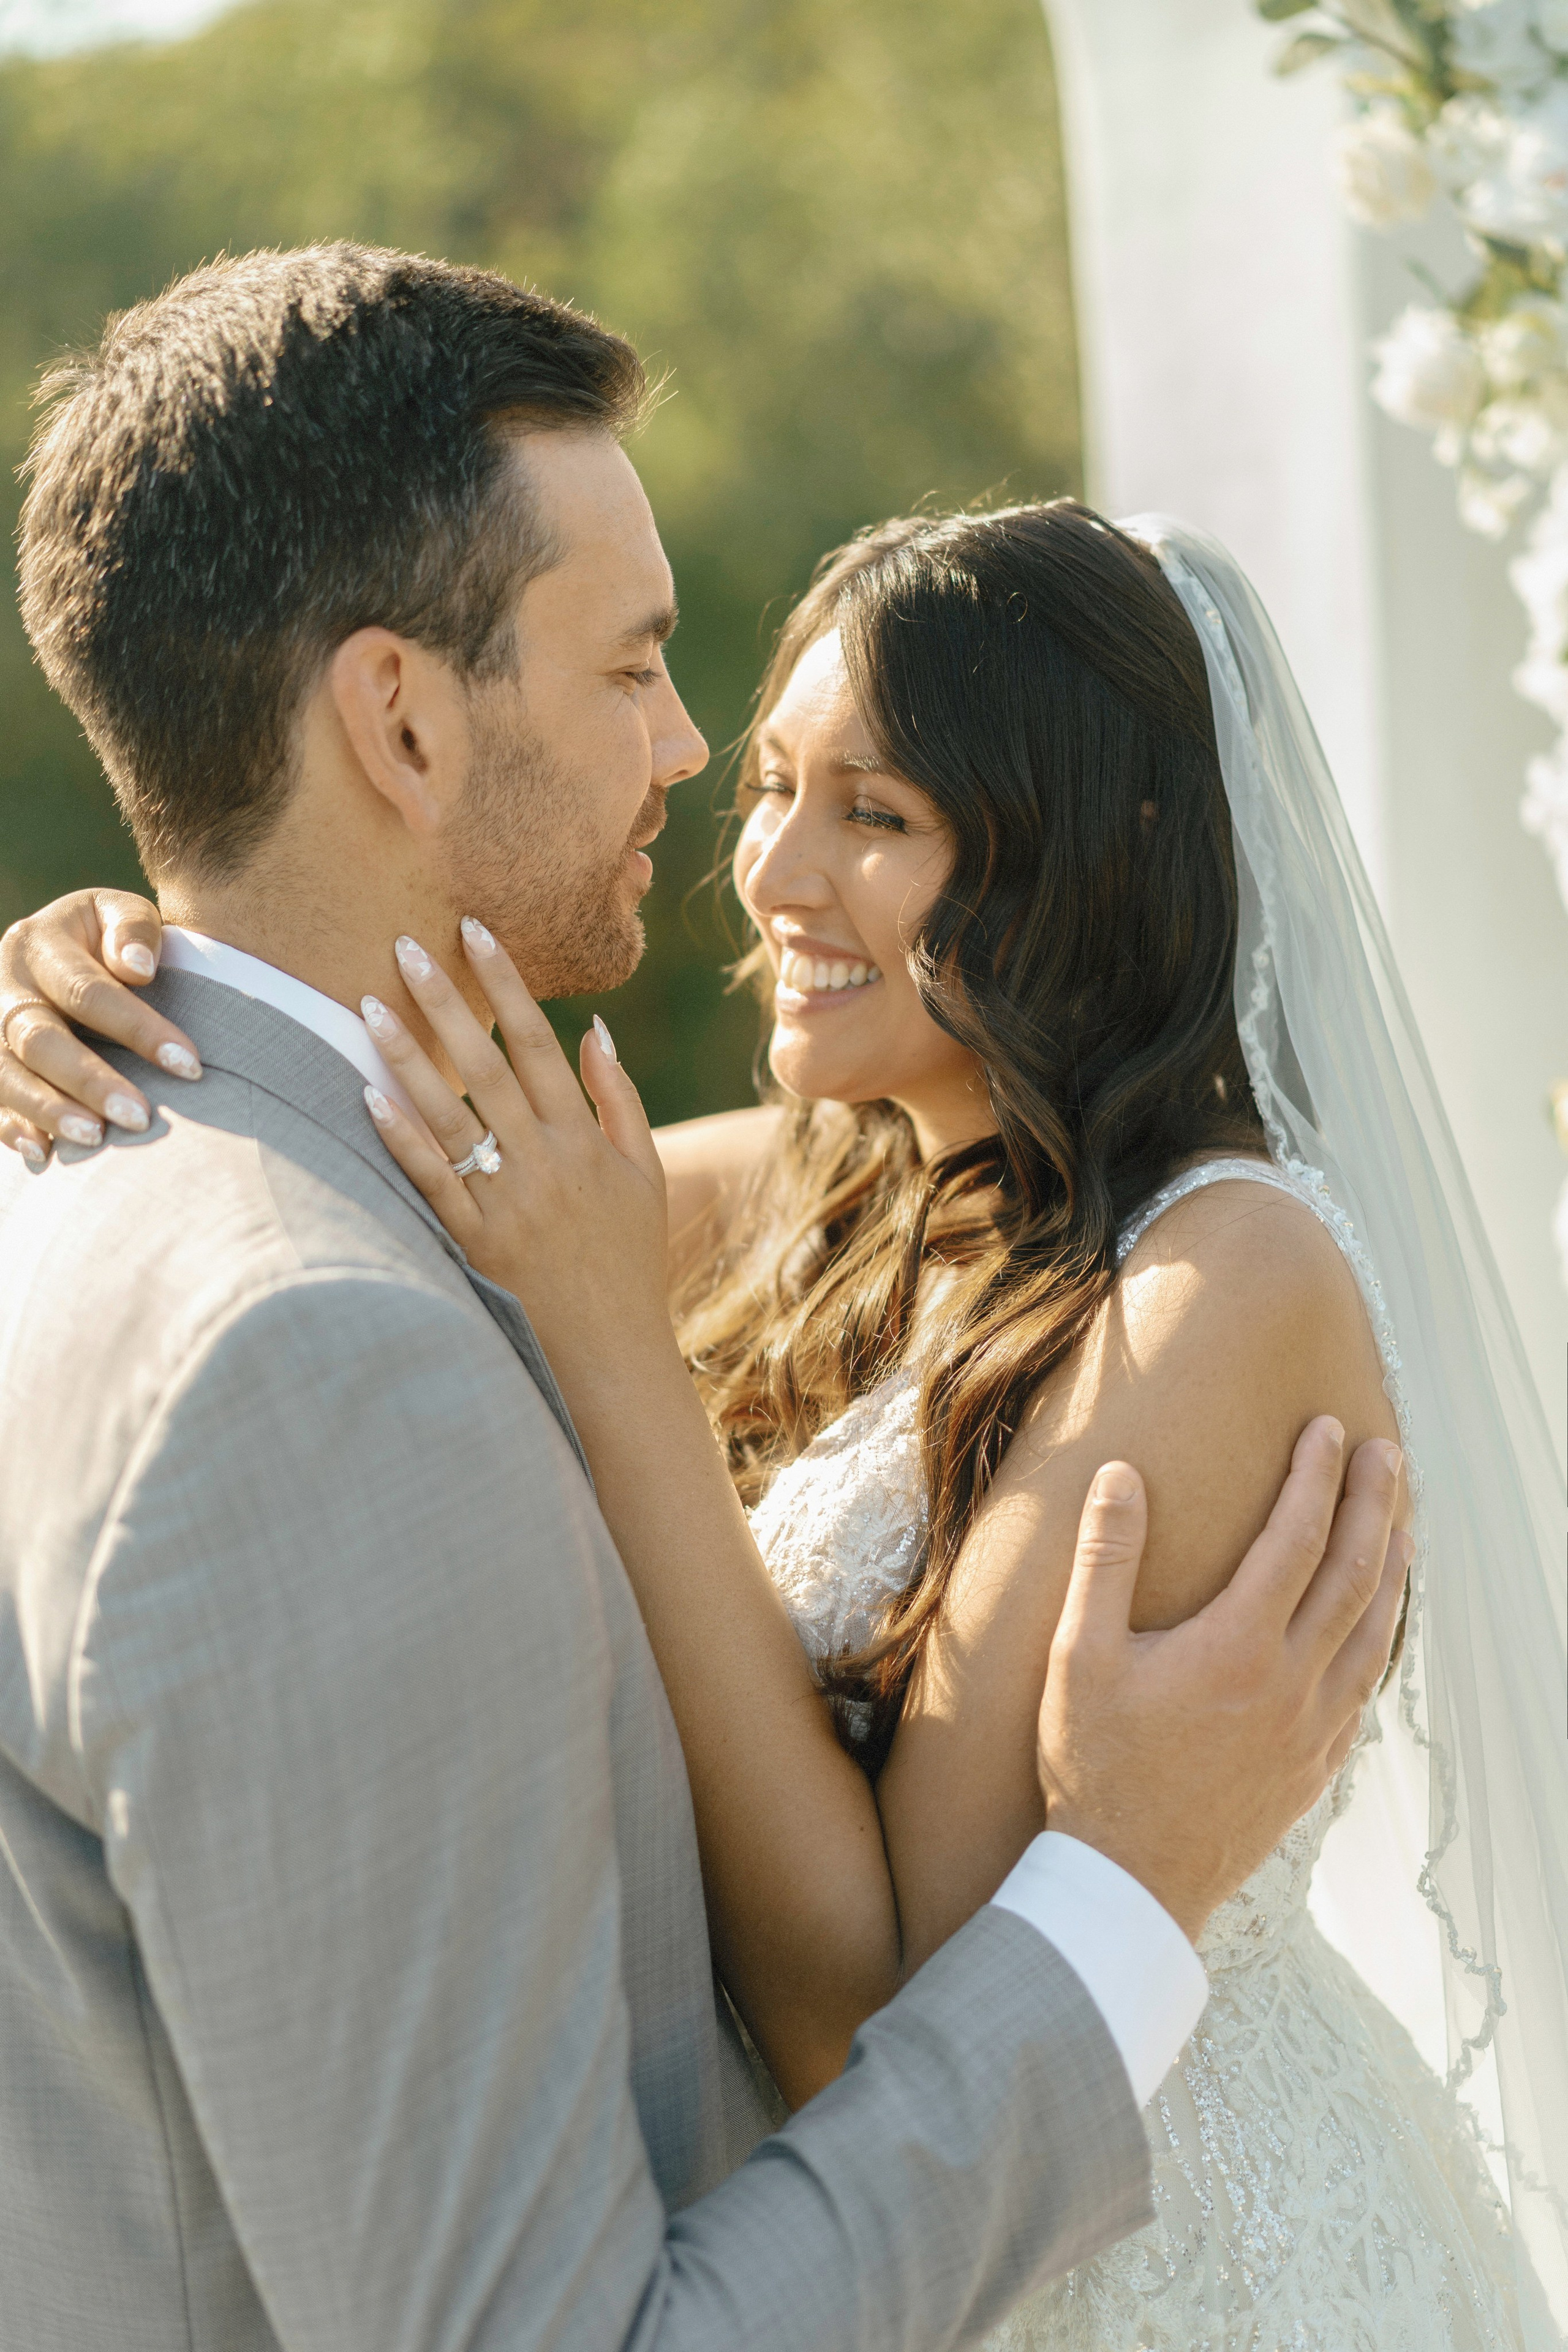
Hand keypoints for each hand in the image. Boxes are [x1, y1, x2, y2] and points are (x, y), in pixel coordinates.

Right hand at [0, 889, 199, 1164]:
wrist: (54, 948)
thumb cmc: (105, 937)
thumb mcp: (118, 913)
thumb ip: (133, 929)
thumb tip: (137, 968)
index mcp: (40, 943)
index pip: (89, 991)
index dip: (139, 1030)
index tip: (189, 1066)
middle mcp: (5, 986)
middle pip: (40, 1038)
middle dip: (89, 1080)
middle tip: (138, 1118)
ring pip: (6, 1073)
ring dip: (48, 1110)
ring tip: (94, 1139)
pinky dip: (9, 1127)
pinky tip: (41, 1153)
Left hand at [359, 922, 676, 1403]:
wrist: (611, 1353)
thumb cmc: (629, 1260)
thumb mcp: (644, 1174)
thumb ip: (619, 1100)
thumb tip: (594, 1029)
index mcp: (585, 1138)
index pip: (539, 1041)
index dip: (506, 982)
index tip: (475, 930)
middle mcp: (546, 1161)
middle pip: (486, 1064)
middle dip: (446, 999)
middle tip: (405, 944)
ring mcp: (508, 1201)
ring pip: (450, 1113)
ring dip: (408, 1055)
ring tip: (366, 1004)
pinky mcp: (475, 1241)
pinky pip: (432, 1180)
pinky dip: (401, 1137)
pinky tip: (367, 1095)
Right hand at [1039, 1418, 1408, 1944]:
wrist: (1130, 1881)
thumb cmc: (1094, 1766)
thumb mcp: (1077, 1656)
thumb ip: (1105, 1559)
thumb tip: (1121, 1475)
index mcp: (1237, 1645)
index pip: (1296, 1537)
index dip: (1314, 1476)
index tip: (1324, 1428)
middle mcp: (1291, 1682)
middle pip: (1355, 1573)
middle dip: (1374, 1504)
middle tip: (1385, 1453)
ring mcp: (1313, 1729)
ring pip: (1375, 1633)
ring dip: (1394, 1569)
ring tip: (1402, 1525)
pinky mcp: (1317, 1767)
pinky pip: (1366, 1688)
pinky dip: (1381, 1640)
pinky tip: (1377, 1627)